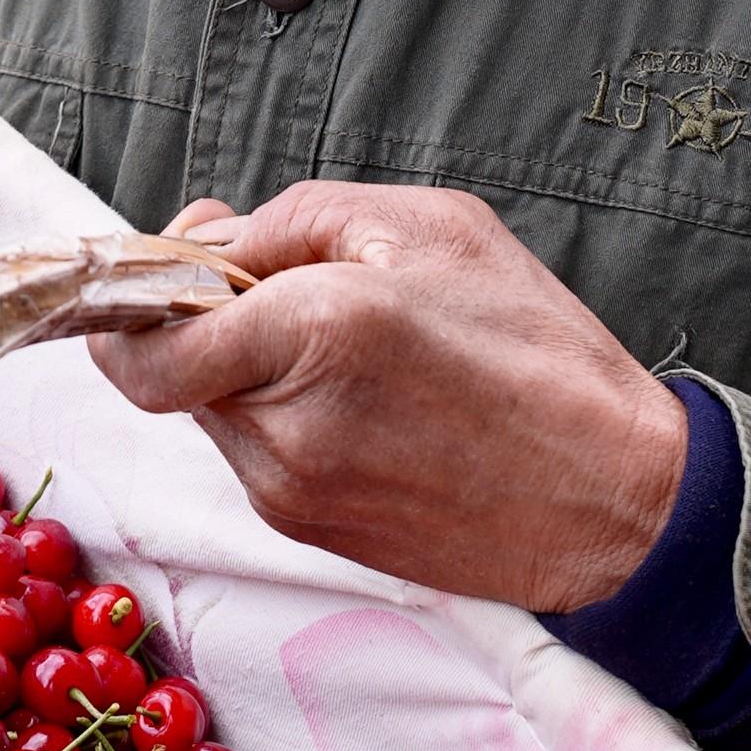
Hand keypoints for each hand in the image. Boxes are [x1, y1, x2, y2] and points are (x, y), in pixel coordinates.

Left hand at [85, 183, 685, 615]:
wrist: (619, 498)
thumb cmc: (539, 352)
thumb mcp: (432, 228)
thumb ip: (294, 220)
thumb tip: (198, 240)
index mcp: (316, 331)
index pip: (146, 345)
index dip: (131, 305)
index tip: (154, 274)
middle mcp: (289, 425)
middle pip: (172, 371)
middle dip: (204, 323)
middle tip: (287, 291)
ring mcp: (294, 492)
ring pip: (212, 414)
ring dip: (245, 374)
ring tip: (352, 354)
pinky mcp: (312, 531)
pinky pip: (256, 457)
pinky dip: (282, 419)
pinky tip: (367, 405)